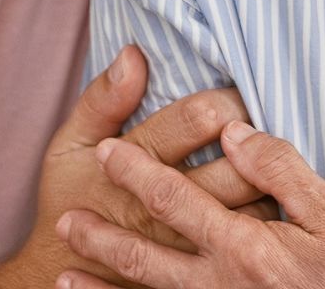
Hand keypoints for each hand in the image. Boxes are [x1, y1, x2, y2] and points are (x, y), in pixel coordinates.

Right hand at [0, 47, 269, 288]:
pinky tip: (263, 198)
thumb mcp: (69, 144)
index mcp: (137, 160)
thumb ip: (101, 100)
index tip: (236, 94)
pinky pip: (247, 240)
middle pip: (233, 163)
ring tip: (266, 158)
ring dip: (264, 179)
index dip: (226, 99)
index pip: (198, 119)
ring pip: (247, 204)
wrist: (57, 268)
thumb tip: (133, 56)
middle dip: (254, 136)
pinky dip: (263, 218)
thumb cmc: (69, 197)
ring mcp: (184, 239)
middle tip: (261, 121)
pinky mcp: (196, 267)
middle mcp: (166, 202)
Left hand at [55, 120, 324, 288]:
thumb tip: (236, 132)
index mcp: (246, 247)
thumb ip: (283, 172)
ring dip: (106, 286)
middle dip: (103, 236)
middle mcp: (223, 285)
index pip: (177, 200)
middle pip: (148, 257)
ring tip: (64, 276)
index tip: (106, 151)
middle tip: (62, 220)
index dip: (139, 172)